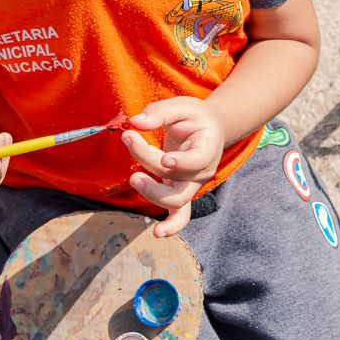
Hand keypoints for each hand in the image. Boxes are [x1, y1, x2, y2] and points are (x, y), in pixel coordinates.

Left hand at [123, 97, 224, 237]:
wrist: (209, 129)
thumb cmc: (194, 117)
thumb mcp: (180, 106)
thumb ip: (158, 113)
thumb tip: (135, 122)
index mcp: (207, 147)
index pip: (198, 159)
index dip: (183, 162)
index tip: (166, 158)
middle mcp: (202, 171)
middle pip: (180, 182)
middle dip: (153, 171)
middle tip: (130, 144)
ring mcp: (191, 185)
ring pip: (176, 201)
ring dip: (152, 193)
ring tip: (133, 177)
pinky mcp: (181, 193)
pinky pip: (180, 216)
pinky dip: (171, 226)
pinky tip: (157, 233)